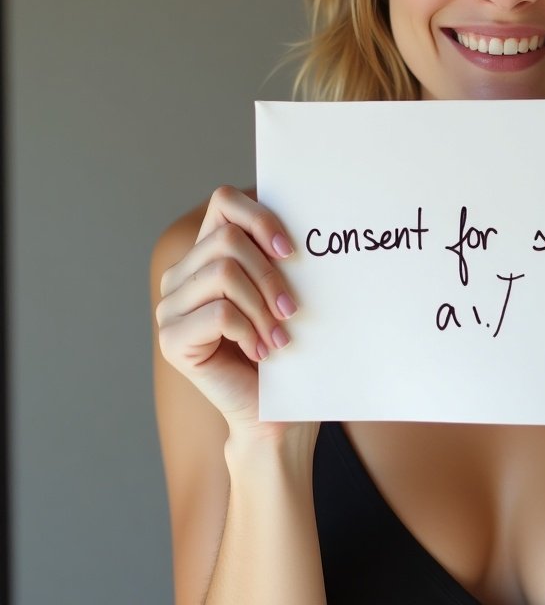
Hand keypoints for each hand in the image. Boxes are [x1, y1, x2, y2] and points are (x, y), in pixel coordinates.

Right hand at [155, 185, 303, 439]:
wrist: (273, 411)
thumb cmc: (285, 346)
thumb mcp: (283, 288)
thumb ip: (277, 252)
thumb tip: (308, 215)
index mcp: (205, 253)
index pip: (224, 201)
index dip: (260, 216)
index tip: (291, 251)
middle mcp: (180, 275)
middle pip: (228, 240)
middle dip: (270, 274)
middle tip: (292, 309)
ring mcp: (169, 308)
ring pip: (224, 273)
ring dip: (262, 305)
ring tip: (280, 334)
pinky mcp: (171, 340)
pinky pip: (219, 312)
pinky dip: (250, 330)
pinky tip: (262, 351)